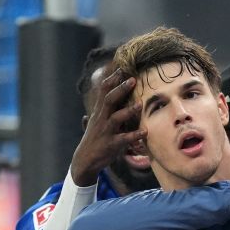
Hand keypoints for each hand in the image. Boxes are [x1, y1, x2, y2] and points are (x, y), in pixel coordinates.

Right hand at [69, 69, 145, 185]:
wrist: (85, 161)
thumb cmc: (93, 141)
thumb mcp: (93, 126)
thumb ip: (95, 116)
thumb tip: (88, 113)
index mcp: (99, 112)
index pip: (103, 91)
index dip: (112, 79)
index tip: (122, 68)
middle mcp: (101, 119)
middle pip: (109, 100)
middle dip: (120, 89)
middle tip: (133, 79)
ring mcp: (106, 132)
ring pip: (116, 118)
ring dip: (128, 111)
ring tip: (140, 104)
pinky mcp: (111, 145)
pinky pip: (124, 139)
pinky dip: (134, 136)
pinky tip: (145, 132)